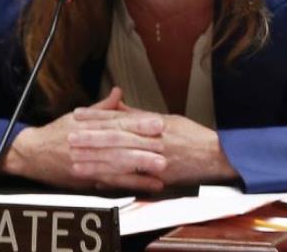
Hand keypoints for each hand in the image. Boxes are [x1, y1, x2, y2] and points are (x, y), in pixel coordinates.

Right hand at [3, 88, 164, 190]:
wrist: (32, 153)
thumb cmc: (56, 134)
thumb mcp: (78, 116)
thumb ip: (102, 108)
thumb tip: (118, 92)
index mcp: (89, 126)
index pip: (118, 123)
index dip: (139, 123)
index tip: (158, 123)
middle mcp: (89, 144)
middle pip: (119, 144)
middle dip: (143, 146)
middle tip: (165, 146)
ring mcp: (87, 162)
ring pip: (117, 164)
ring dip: (140, 167)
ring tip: (161, 167)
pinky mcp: (86, 179)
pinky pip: (111, 182)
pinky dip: (131, 184)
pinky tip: (147, 186)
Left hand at [71, 104, 237, 187]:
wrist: (217, 155)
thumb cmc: (193, 136)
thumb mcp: (168, 119)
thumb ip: (140, 115)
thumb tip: (118, 107)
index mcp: (153, 124)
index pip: (119, 118)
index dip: (97, 117)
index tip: (78, 115)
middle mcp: (153, 140)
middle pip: (116, 138)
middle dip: (91, 138)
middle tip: (70, 137)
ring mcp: (156, 159)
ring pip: (121, 159)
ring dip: (97, 160)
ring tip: (77, 160)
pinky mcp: (159, 176)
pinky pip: (133, 179)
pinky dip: (115, 179)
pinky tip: (98, 180)